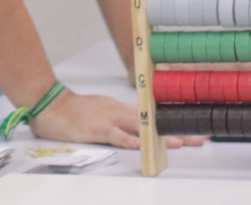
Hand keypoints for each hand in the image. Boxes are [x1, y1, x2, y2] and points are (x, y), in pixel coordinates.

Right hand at [27, 90, 206, 149]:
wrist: (51, 104)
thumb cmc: (75, 110)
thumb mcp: (103, 108)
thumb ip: (122, 116)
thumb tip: (139, 123)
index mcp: (122, 108)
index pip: (154, 113)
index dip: (174, 120)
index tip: (194, 126)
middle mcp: (120, 111)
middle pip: (153, 120)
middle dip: (176, 129)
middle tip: (199, 137)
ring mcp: (109, 119)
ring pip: (140, 127)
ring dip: (160, 135)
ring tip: (180, 142)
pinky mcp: (97, 129)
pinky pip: (117, 135)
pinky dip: (130, 140)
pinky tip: (143, 146)